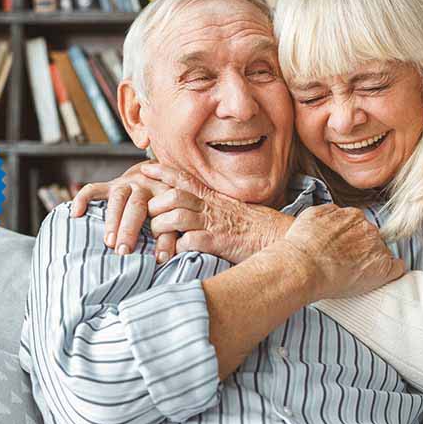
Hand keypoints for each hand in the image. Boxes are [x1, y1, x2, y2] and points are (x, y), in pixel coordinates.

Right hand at [69, 160, 176, 259]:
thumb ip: (171, 235)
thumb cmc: (164, 205)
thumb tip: (164, 259)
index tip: (159, 259)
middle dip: (129, 230)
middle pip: (137, 206)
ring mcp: (127, 183)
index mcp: (166, 196)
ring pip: (117, 198)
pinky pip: (94, 188)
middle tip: (123, 251)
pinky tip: (76, 213)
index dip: (163, 238)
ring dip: (112, 220)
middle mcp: (146, 187)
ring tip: (108, 242)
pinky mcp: (110, 184)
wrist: (154, 174)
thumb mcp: (174, 216)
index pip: (165, 217)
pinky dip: (83, 199)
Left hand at [142, 164, 292, 263]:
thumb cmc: (254, 226)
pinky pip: (186, 242)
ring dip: (162, 228)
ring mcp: (212, 224)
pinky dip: (176, 249)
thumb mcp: (230, 208)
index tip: (145, 169)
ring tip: (159, 239)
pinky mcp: (215, 242)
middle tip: (150, 217)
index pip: (183, 178)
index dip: (162, 172)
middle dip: (155, 206)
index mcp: (212, 197)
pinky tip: (174, 254)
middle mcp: (210, 206)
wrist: (277, 236)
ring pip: (174, 217)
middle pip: (172, 196)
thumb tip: (192, 207)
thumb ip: (209, 206)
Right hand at [279, 204, 404, 300]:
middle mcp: (368, 228)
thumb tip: (336, 214)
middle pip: (371, 237)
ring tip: (355, 273)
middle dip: (362, 248)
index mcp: (352, 216)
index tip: (344, 247)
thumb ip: (329, 213)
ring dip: (373, 260)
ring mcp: (377, 247)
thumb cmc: (302, 245)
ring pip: (382, 252)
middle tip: (346, 262)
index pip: (359, 225)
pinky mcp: (383, 268)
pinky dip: (391, 273)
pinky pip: (397, 268)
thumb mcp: (312, 215)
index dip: (352, 238)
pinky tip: (380, 278)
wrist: (303, 266)